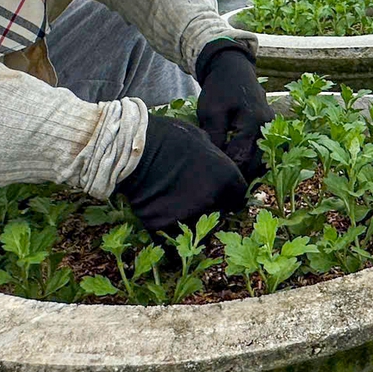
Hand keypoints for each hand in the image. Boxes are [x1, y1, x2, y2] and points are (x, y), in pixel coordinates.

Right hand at [117, 116, 245, 236]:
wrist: (134, 150)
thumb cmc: (167, 136)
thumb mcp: (200, 137)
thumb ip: (212, 155)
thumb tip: (213, 158)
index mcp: (226, 178)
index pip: (238, 196)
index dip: (229, 194)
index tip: (219, 192)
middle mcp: (212, 201)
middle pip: (219, 214)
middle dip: (211, 210)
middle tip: (194, 199)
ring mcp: (189, 216)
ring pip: (196, 228)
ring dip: (190, 222)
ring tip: (175, 207)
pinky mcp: (163, 226)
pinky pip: (170, 235)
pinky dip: (167, 231)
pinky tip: (159, 217)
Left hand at [194, 40, 272, 179]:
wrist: (234, 69)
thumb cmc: (220, 89)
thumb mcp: (211, 112)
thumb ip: (215, 138)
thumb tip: (215, 165)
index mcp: (255, 123)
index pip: (242, 159)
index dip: (227, 172)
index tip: (211, 179)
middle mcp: (269, 128)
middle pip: (256, 164)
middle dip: (239, 176)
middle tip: (219, 182)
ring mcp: (273, 129)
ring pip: (262, 161)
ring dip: (247, 170)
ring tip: (228, 176)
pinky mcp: (271, 130)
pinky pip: (264, 152)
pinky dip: (253, 162)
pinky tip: (238, 165)